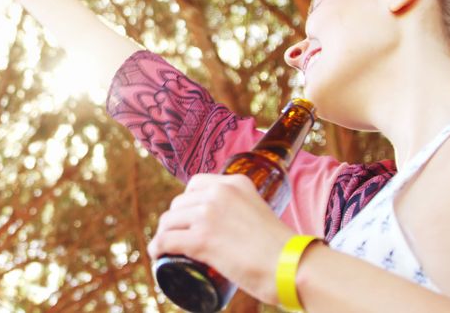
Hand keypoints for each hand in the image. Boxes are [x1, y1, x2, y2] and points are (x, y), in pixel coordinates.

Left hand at [147, 173, 295, 303]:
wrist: (293, 267)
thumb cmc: (282, 250)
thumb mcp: (261, 213)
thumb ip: (247, 212)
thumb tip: (237, 230)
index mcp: (235, 183)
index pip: (195, 184)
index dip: (186, 202)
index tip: (187, 217)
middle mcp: (219, 193)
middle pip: (179, 203)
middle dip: (175, 220)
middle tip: (178, 237)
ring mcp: (208, 214)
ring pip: (169, 221)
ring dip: (165, 234)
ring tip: (166, 247)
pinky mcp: (201, 239)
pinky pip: (165, 240)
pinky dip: (157, 248)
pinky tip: (156, 254)